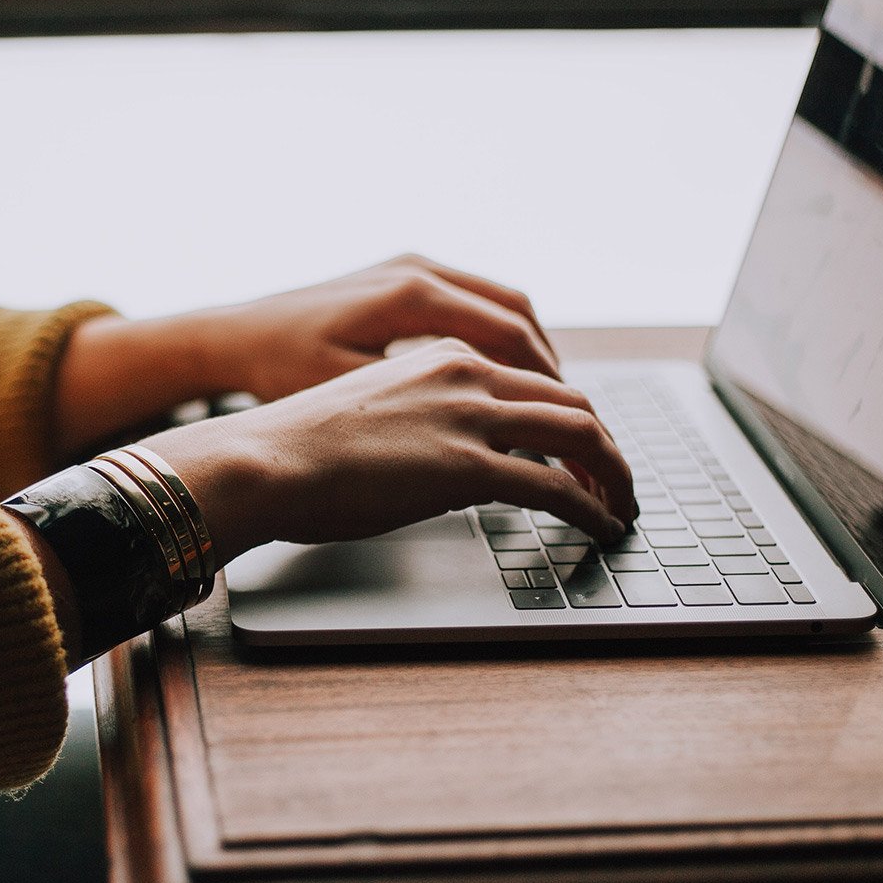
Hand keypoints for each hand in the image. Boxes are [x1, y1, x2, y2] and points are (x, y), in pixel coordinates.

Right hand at [141, 338, 634, 566]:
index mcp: (441, 355)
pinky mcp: (468, 466)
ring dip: (613, 474)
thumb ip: (421, 423)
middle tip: (617, 482)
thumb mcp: (371, 414)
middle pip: (571, 401)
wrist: (261, 459)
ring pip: (581, 434)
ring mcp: (470, 416)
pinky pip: (558, 486)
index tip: (581, 450)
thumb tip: (446, 464)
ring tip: (621, 507)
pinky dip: (592, 507)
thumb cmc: (295, 448)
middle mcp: (465, 373)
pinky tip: (601, 527)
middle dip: (606, 446)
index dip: (569, 417)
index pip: (532, 379)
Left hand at [209, 254, 559, 402]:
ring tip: (548, 402)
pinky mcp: (401, 276)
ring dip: (530, 351)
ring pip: (501, 304)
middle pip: (516, 314)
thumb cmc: (280, 370)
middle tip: (573, 417)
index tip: (568, 423)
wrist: (234, 336)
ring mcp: (411, 267)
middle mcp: (418, 270)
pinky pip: (473, 301)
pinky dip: (499, 338)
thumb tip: (489, 441)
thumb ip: (421, 410)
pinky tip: (503, 378)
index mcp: (411, 295)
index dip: (548, 384)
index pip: (509, 335)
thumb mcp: (350, 395)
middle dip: (550, 369)